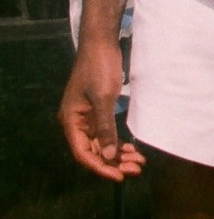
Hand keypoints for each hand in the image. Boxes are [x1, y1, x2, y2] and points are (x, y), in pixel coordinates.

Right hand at [59, 37, 143, 181]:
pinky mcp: (96, 111)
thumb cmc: (99, 67)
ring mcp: (86, 117)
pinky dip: (117, 142)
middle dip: (114, 162)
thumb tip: (110, 157)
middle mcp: (75, 122)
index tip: (120, 176)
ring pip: (101, 144)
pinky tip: (131, 149)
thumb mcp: (104, 98)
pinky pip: (105, 133)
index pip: (84, 153)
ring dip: (118, 154)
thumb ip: (105, 128)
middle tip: (137, 168)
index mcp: (70, 121)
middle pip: (93, 151)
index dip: (101, 168)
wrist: (101, 42)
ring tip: (138, 162)